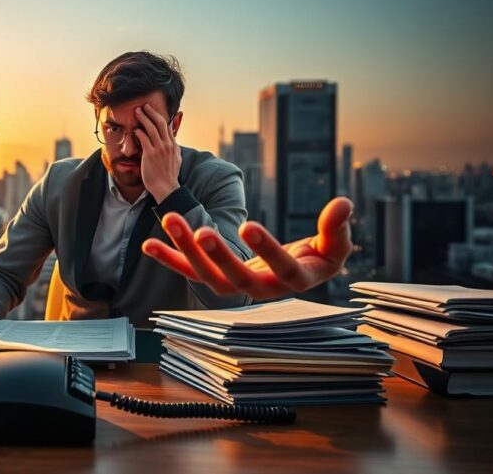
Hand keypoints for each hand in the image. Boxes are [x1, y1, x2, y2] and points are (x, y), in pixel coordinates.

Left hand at [134, 103, 180, 202]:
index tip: (154, 110)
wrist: (165, 188)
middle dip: (151, 112)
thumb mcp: (177, 161)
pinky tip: (135, 129)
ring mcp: (159, 149)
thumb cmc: (169, 176)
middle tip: (144, 106)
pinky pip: (144, 139)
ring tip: (137, 112)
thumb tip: (175, 144)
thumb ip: (175, 150)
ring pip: (151, 128)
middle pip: (160, 123)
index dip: (160, 116)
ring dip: (143, 118)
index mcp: (173, 146)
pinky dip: (139, 132)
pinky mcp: (150, 154)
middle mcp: (168, 145)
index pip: (168, 126)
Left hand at [142, 197, 353, 299]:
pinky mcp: (214, 276)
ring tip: (170, 218)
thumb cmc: (320, 256)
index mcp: (294, 281)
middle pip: (236, 279)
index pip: (282, 268)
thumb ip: (337, 227)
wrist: (298, 272)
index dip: (267, 249)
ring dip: (186, 250)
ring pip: (207, 276)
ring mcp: (234, 285)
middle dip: (218, 255)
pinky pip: (188, 270)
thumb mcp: (336, 244)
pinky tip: (148, 243)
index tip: (251, 224)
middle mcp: (260, 289)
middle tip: (203, 230)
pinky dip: (168, 258)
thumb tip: (344, 203)